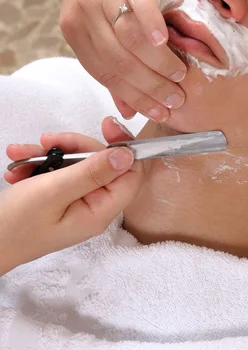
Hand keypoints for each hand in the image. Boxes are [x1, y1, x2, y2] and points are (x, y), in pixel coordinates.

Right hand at [0, 117, 139, 275]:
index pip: (131, 174)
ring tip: (21, 154)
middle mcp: (93, 206)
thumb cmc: (14, 224)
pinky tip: (17, 165)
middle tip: (47, 142)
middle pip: (101, 163)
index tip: (106, 124)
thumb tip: (127, 154)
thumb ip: (92, 172)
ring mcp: (75, 202)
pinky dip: (38, 164)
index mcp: (100, 211)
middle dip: (74, 147)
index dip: (123, 147)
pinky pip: (58, 172)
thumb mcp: (54, 191)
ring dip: (49, 154)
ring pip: (76, 163)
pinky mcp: (58, 198)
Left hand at [60, 0, 186, 121]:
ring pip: (129, 38)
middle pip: (117, 61)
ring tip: (179, 75)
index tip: (158, 111)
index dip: (133, 98)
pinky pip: (137, 0)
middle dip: (149, 87)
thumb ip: (112, 59)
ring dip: (156, 63)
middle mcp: (83, 14)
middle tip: (175, 99)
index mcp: (77, 30)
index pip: (106, 74)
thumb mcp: (100, 18)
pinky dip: (150, 22)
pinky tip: (164, 40)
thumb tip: (127, 105)